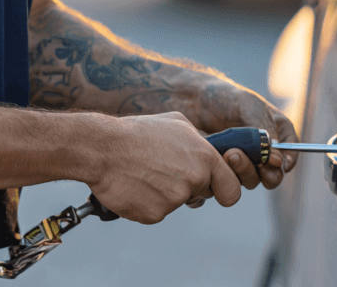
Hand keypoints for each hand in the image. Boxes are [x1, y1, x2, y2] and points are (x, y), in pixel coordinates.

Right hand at [87, 111, 240, 223]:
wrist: (104, 148)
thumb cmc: (138, 131)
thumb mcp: (176, 122)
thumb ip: (198, 141)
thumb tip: (207, 151)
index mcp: (204, 156)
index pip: (232, 189)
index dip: (224, 190)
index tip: (215, 190)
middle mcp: (194, 179)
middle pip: (201, 195)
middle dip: (188, 187)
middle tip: (165, 171)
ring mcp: (175, 199)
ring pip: (176, 202)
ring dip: (163, 192)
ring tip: (143, 171)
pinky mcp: (155, 215)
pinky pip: (156, 212)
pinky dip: (146, 202)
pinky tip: (134, 184)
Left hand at [198, 83, 298, 191]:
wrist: (194, 101)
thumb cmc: (224, 97)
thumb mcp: (247, 105)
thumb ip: (262, 126)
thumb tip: (276, 150)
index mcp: (275, 130)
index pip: (290, 150)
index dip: (288, 159)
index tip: (279, 161)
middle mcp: (262, 150)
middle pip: (274, 174)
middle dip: (268, 172)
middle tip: (258, 162)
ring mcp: (244, 162)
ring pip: (252, 181)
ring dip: (245, 171)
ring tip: (230, 153)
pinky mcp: (225, 170)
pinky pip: (231, 182)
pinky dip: (227, 174)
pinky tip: (218, 159)